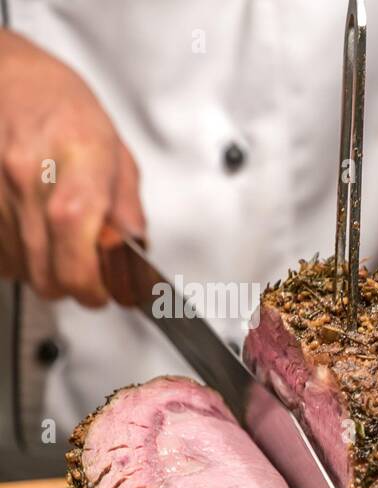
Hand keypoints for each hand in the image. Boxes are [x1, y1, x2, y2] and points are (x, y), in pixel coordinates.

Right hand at [0, 29, 145, 306]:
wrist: (5, 77)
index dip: (91, 282)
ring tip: (57, 242)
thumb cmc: (59, 106)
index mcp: (78, 164)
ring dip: (43, 270)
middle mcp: (29, 179)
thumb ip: (127, 206)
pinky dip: (15, 256)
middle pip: (47, 272)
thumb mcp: (113, 149)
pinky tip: (29, 233)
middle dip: (73, 286)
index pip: (76, 241)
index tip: (104, 292)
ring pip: (19, 269)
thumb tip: (137, 249)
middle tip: (87, 275)